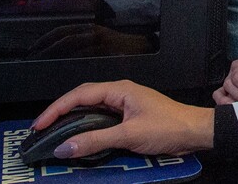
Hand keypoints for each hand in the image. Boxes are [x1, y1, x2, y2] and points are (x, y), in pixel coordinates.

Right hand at [33, 80, 213, 158]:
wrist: (196, 132)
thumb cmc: (169, 127)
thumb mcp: (129, 135)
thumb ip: (96, 140)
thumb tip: (65, 147)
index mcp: (119, 90)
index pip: (79, 95)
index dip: (57, 109)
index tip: (40, 124)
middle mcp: (120, 93)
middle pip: (82, 98)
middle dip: (61, 111)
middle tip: (42, 128)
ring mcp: (125, 104)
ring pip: (92, 108)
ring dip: (74, 119)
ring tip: (56, 133)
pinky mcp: (130, 116)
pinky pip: (102, 118)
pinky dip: (88, 126)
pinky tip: (81, 137)